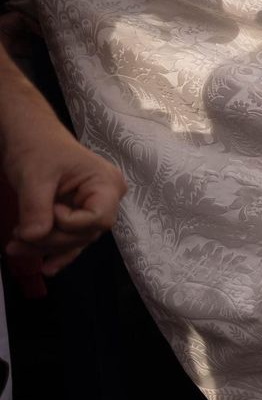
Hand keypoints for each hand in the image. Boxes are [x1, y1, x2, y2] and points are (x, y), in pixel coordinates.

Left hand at [5, 122, 125, 274]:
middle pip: (85, 233)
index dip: (68, 224)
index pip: (96, 219)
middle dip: (51, 240)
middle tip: (16, 240)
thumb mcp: (34, 177)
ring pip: (76, 238)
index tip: (44, 211)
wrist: (28, 133)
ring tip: (15, 249)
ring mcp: (94, 205)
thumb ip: (36, 209)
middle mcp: (108, 197)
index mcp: (106, 184)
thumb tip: (32, 238)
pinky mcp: (79, 211)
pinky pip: (72, 236)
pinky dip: (57, 251)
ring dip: (47, 247)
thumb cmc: (37, 146)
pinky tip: (46, 266)